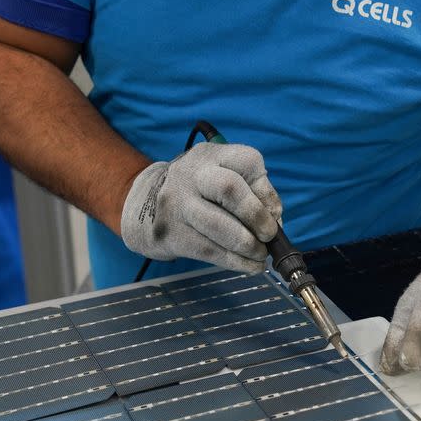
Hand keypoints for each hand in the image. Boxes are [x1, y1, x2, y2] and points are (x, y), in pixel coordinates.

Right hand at [121, 142, 281, 273]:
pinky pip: (208, 250)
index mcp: (212, 155)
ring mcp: (177, 202)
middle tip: (269, 235)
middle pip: (229, 188)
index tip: (275, 213)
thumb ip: (252, 193)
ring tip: (260, 255)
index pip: (248, 162)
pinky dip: (236, 261)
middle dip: (256, 216)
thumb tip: (275, 222)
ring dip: (247, 245)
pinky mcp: (170, 232)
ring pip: (218, 225)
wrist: (144, 204)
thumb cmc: (199, 192)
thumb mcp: (221, 176)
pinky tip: (250, 266)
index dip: (267, 191)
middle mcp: (192, 174)